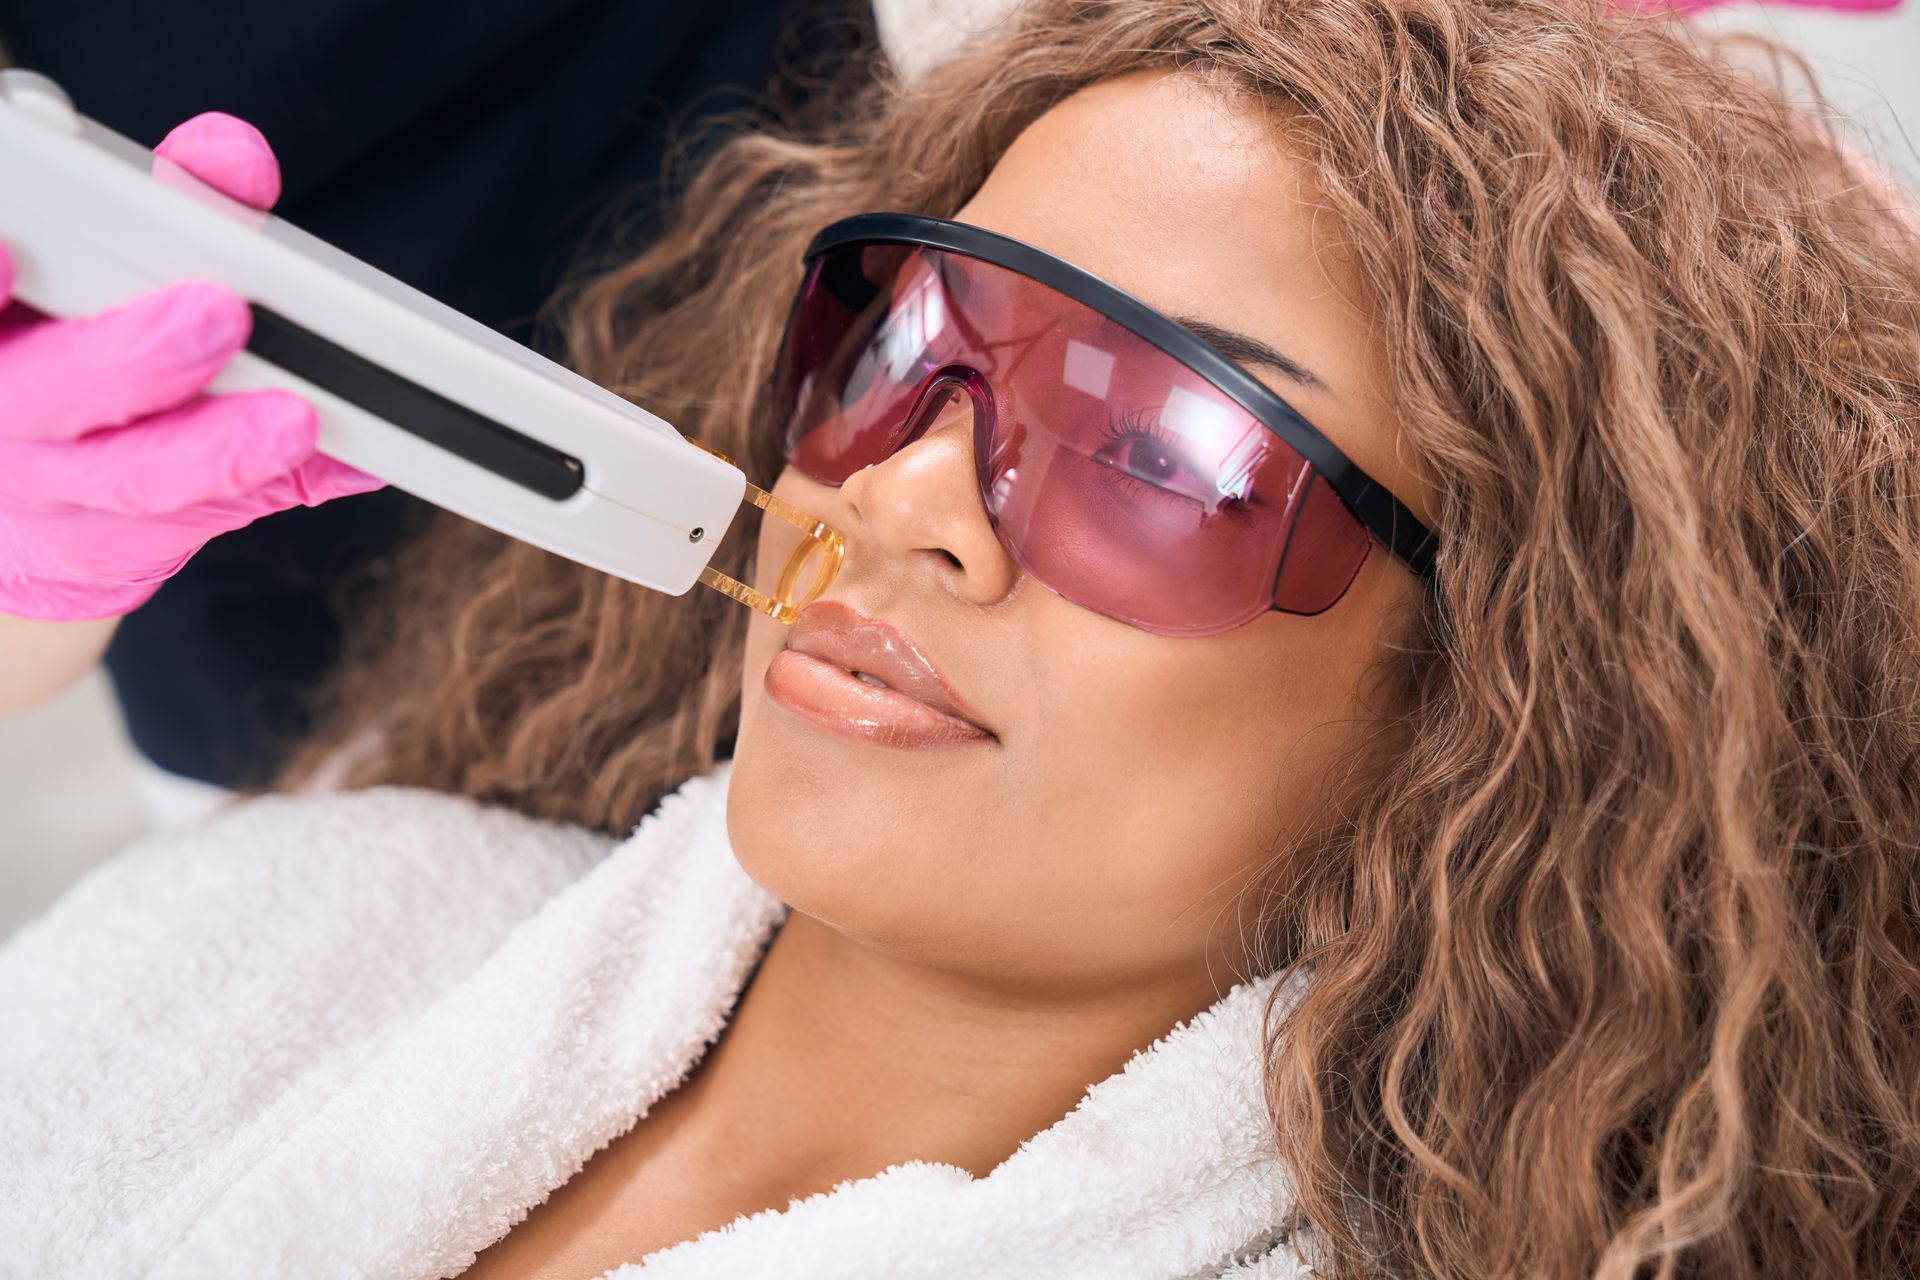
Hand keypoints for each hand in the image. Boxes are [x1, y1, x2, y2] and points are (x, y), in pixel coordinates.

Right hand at [0, 113, 383, 621]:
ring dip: (219, 449)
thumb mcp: (101, 262)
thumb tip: (235, 157)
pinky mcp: (117, 546)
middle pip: (48, 395)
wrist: (27, 499)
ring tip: (297, 419)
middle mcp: (2, 410)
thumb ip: (172, 199)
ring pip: (132, 479)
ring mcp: (52, 491)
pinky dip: (270, 487)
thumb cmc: (70, 347)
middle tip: (217, 312)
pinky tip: (349, 460)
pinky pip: (199, 524)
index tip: (11, 253)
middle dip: (135, 355)